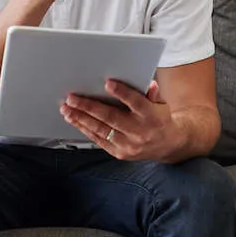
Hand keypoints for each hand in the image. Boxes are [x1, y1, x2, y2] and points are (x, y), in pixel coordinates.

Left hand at [60, 79, 182, 161]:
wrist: (168, 146)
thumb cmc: (160, 119)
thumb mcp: (160, 103)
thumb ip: (151, 93)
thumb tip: (147, 82)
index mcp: (151, 115)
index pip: (135, 102)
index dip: (121, 92)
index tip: (107, 83)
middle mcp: (139, 131)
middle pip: (111, 117)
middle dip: (88, 107)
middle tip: (72, 98)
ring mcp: (129, 144)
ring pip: (101, 130)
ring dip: (81, 119)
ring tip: (67, 109)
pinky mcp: (120, 153)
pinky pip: (99, 140)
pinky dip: (85, 129)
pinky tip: (75, 121)